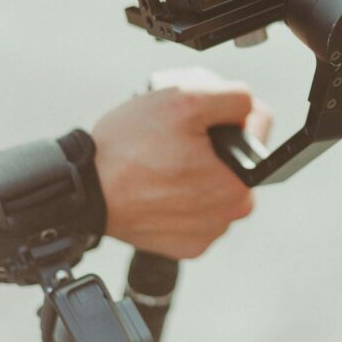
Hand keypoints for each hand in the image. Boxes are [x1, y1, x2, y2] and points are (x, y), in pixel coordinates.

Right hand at [92, 67, 271, 258]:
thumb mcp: (184, 101)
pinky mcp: (185, 245)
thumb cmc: (127, 150)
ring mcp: (206, 233)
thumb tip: (251, 106)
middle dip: (213, 142)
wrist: (83, 190)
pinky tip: (158, 185)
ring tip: (162, 160)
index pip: (257, 127)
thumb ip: (233, 97)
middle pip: (236, 157)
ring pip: (215, 183)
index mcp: (240, 183)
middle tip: (176, 137)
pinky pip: (195, 209)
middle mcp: (229, 214)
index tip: (196, 117)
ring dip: (197, 168)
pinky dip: (181, 195)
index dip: (228, 111)